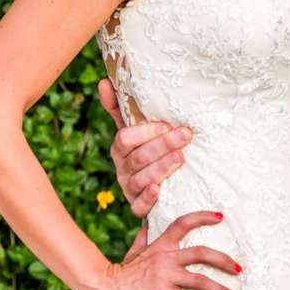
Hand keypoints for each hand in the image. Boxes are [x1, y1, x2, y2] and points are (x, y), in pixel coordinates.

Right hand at [86, 209, 241, 289]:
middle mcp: (166, 257)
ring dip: (221, 289)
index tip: (221, 217)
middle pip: (202, 253)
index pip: (183, 223)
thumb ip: (143, 239)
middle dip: (224, 260)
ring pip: (201, 280)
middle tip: (239, 269)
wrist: (105, 288)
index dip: (203, 217)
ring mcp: (165, 276)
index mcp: (160, 245)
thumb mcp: (133, 251)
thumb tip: (147, 226)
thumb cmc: (120, 272)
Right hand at [97, 77, 191, 220]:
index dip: (147, 132)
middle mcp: (122, 168)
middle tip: (185, 135)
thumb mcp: (136, 129)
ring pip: (141, 180)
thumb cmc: (148, 150)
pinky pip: (138, 207)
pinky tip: (158, 190)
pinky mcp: (138, 207)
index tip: (168, 124)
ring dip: (161, 168)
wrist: (159, 186)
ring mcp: (129, 189)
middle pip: (138, 157)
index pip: (125, 138)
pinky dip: (148, 198)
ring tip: (181, 158)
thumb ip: (121, 107)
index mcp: (120, 148)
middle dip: (162, 145)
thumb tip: (104, 81)